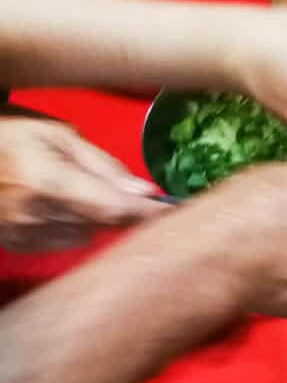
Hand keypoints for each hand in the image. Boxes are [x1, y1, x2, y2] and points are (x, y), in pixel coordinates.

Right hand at [0, 114, 163, 252]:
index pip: (114, 209)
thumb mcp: (57, 135)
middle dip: (122, 209)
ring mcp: (22, 235)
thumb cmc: (9, 136)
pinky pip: (63, 242)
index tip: (173, 212)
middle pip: (104, 225)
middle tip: (130, 192)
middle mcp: (35, 215)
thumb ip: (102, 165)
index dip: (148, 214)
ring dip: (96, 218)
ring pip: (87, 236)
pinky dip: (73, 226)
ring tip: (77, 190)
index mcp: (49, 182)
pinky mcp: (16, 246)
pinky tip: (59, 205)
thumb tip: (144, 190)